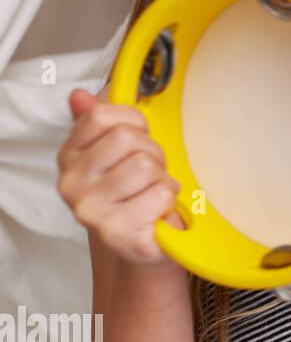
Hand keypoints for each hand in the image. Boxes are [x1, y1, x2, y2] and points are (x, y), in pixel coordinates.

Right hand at [57, 87, 185, 266]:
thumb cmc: (135, 194)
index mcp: (69, 159)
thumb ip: (99, 124)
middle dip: (152, 152)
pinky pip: (160, 194)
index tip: (139, 140)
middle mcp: (71, 185)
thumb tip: (81, 96)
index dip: (133, 123)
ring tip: (153, 193)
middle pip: (128, 139)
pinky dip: (169, 200)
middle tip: (150, 175)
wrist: (142, 246)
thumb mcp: (117, 155)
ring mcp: (91, 211)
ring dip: (162, 178)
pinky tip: (158, 212)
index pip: (100, 116)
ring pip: (146, 166)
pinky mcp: (118, 233)